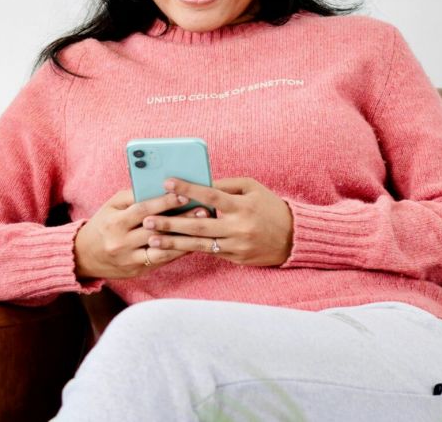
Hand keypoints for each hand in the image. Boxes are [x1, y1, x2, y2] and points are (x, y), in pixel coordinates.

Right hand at [74, 189, 209, 279]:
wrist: (84, 256)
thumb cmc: (103, 224)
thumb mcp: (111, 206)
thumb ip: (132, 196)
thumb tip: (158, 186)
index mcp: (114, 223)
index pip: (142, 210)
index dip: (164, 202)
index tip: (184, 194)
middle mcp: (121, 243)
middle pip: (155, 230)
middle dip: (181, 220)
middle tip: (203, 211)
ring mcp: (129, 260)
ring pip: (161, 249)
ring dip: (184, 239)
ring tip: (203, 229)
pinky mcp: (137, 271)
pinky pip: (161, 261)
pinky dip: (177, 251)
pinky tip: (192, 243)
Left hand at [143, 177, 293, 266]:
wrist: (294, 238)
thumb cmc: (270, 207)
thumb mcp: (252, 188)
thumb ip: (226, 185)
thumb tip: (199, 183)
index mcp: (242, 206)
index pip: (210, 195)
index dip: (187, 188)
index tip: (166, 182)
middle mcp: (238, 227)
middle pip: (199, 224)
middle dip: (171, 221)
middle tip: (147, 218)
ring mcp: (236, 245)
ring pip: (199, 244)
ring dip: (173, 241)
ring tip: (151, 238)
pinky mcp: (235, 258)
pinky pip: (208, 254)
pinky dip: (188, 250)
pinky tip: (170, 248)